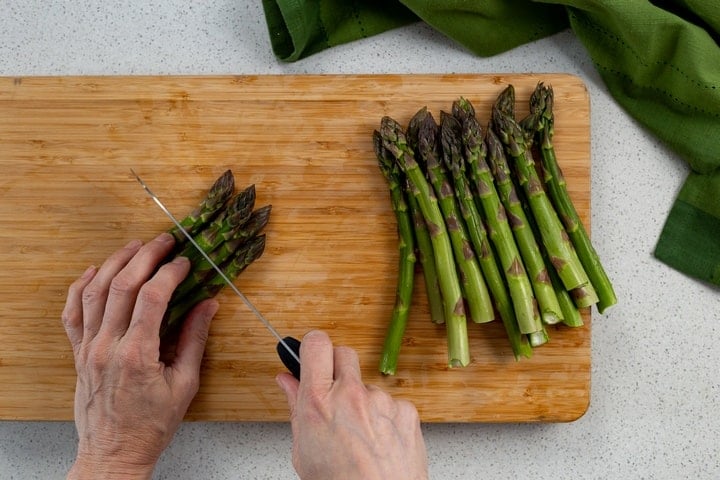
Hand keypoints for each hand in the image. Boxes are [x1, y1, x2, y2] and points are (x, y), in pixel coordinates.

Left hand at [62, 233, 217, 479]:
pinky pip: (72, 312)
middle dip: (145, 256)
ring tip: (135, 246)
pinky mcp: (78, 353)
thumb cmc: (152, 425)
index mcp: (137, 355)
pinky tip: (94, 271)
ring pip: (95, 292)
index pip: (152, 297)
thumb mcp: (185, 384)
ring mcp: (88, 348)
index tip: (186, 262)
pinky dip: (80, 287)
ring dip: (115, 263)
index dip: (171, 273)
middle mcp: (107, 346)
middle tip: (164, 241)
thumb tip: (208, 305)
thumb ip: (194, 339)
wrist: (114, 452)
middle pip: (122, 286)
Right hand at [276, 330, 427, 479]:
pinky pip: (391, 403)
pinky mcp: (406, 410)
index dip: (313, 346)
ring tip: (360, 435)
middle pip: (344, 353)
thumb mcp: (303, 451)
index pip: (316, 344)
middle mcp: (350, 396)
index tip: (312, 353)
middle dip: (337, 367)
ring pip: (367, 385)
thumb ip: (295, 408)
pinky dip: (385, 418)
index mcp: (318, 403)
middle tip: (333, 392)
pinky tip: (380, 441)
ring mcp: (381, 401)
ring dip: (362, 401)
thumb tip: (286, 382)